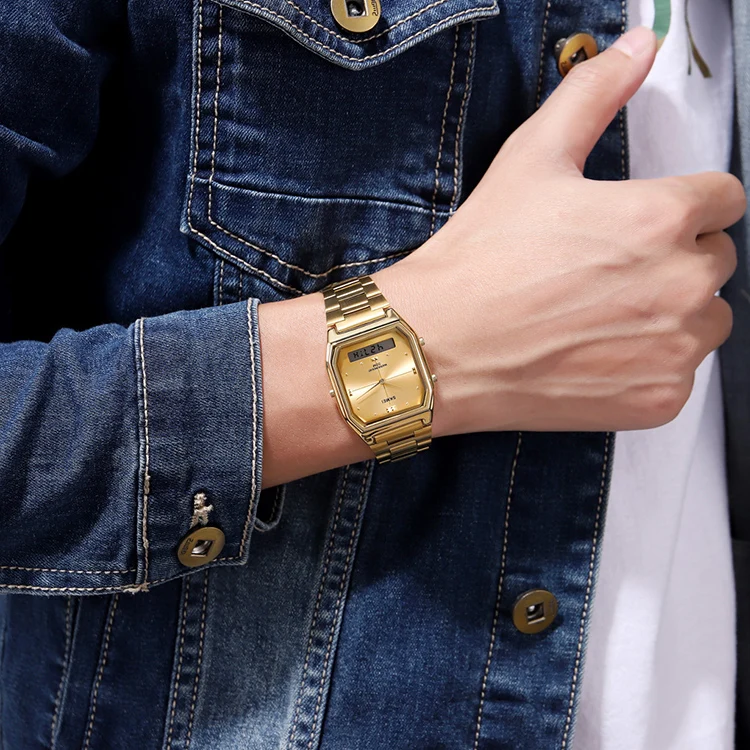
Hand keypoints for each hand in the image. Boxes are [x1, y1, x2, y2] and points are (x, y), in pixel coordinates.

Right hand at [373, 25, 746, 434]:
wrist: (438, 348)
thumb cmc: (479, 262)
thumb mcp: (530, 160)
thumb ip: (593, 95)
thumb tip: (635, 48)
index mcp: (660, 216)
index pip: (724, 199)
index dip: (682, 206)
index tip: (643, 224)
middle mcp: (680, 283)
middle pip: (715, 261)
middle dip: (672, 259)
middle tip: (605, 273)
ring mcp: (672, 348)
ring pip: (704, 319)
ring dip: (670, 314)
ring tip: (600, 316)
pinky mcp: (657, 399)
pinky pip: (681, 375)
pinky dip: (649, 367)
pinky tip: (594, 356)